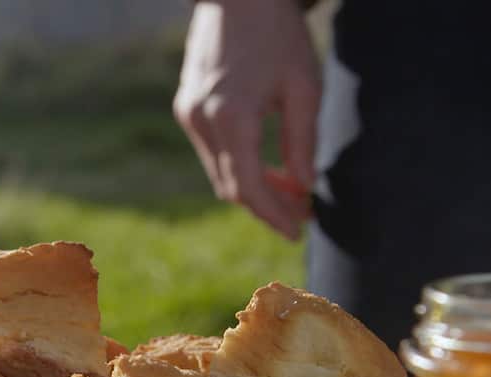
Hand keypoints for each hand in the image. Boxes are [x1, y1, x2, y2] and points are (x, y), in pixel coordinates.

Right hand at [174, 0, 320, 239]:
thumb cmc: (277, 34)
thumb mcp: (303, 85)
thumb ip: (303, 140)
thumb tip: (304, 187)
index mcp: (232, 117)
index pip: (248, 188)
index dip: (273, 215)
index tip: (297, 229)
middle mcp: (201, 121)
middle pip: (230, 187)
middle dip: (266, 206)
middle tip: (300, 212)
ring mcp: (188, 114)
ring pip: (219, 173)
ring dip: (253, 187)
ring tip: (290, 188)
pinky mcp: (186, 107)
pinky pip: (212, 153)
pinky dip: (238, 166)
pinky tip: (267, 164)